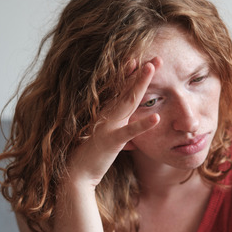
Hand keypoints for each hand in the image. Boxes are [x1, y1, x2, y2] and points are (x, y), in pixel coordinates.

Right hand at [67, 58, 161, 186]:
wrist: (75, 174)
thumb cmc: (90, 157)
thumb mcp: (107, 140)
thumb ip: (118, 133)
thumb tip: (129, 132)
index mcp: (106, 114)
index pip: (120, 90)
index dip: (130, 74)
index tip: (139, 60)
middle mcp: (107, 115)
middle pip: (127, 89)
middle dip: (142, 72)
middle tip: (156, 57)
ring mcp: (108, 126)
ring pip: (128, 102)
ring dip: (140, 84)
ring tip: (152, 68)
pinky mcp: (111, 141)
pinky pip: (129, 132)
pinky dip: (143, 125)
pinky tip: (156, 117)